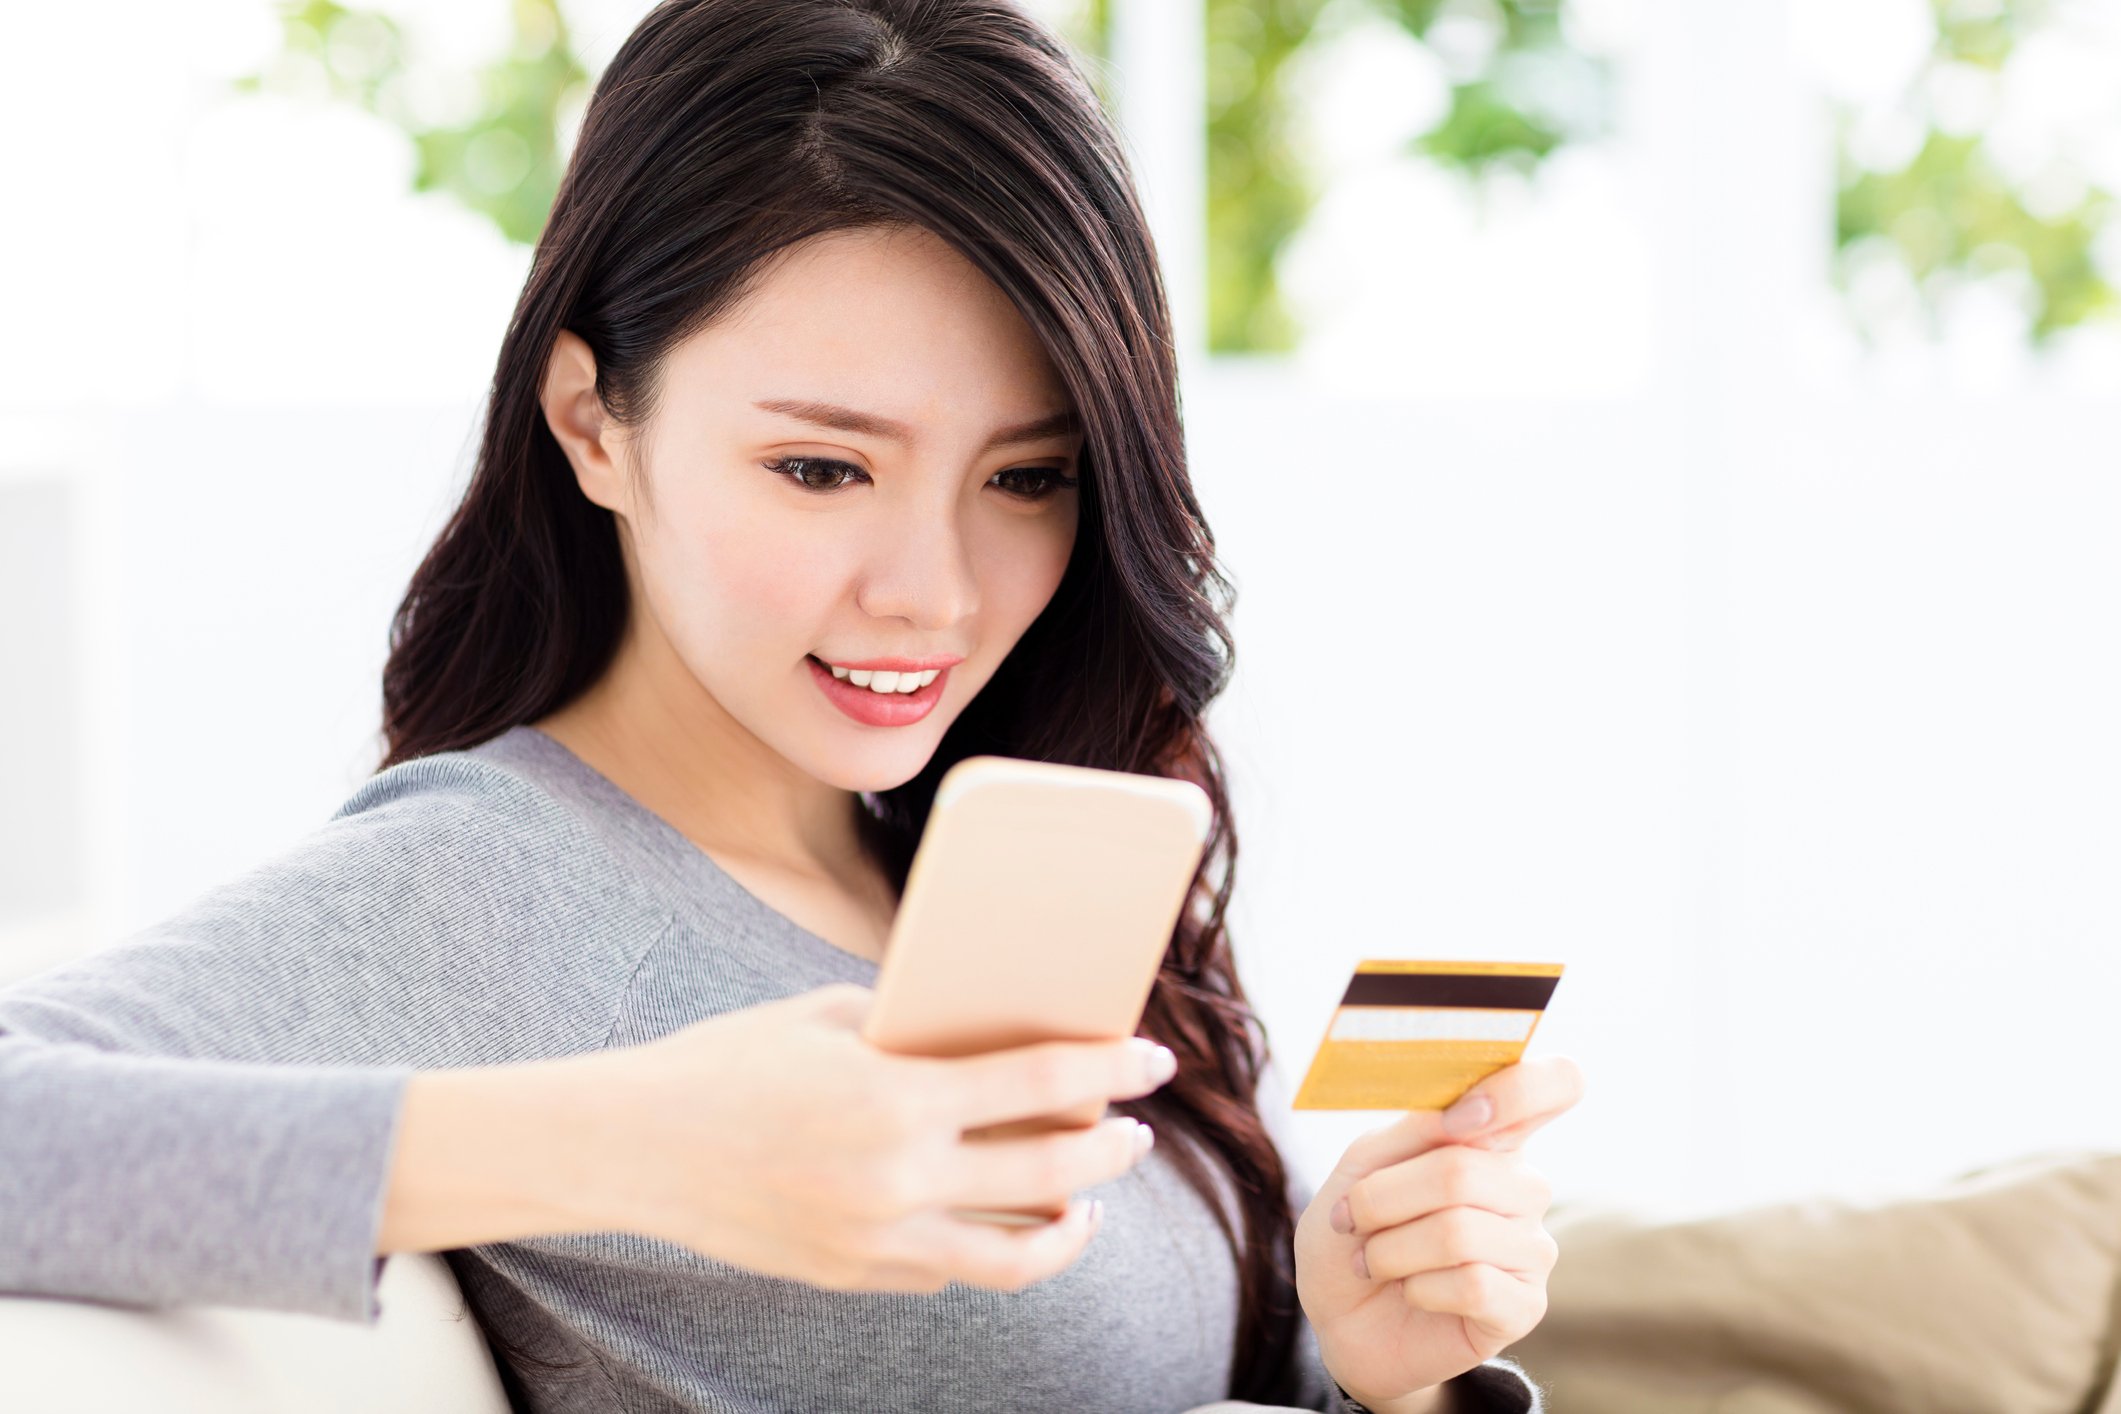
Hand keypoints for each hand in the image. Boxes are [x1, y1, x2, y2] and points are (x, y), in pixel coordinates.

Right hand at [573, 982, 1175, 1292]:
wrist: (634, 1146)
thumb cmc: (730, 1062)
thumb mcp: (828, 1017)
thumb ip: (915, 1026)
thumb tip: (998, 1026)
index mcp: (895, 1096)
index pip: (1041, 1081)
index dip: (1111, 1070)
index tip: (1153, 1061)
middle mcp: (896, 1177)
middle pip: (1051, 1175)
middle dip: (1112, 1151)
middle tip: (1137, 1134)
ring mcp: (876, 1239)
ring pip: (1016, 1257)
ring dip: (1071, 1228)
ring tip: (1090, 1205)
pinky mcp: (854, 1275)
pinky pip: (950, 1270)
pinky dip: (992, 1247)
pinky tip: (1005, 1222)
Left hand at [1293, 1056, 1584, 1410]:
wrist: (1339, 1319)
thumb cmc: (1355, 1232)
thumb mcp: (1362, 1167)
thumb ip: (1412, 1131)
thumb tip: (1460, 1114)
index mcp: (1492, 1135)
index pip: (1557, 1082)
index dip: (1517, 1090)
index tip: (1458, 1119)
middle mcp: (1523, 1185)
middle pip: (1463, 1170)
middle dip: (1384, 1199)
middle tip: (1354, 1219)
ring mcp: (1531, 1247)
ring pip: (1458, 1232)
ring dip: (1391, 1249)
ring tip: (1374, 1261)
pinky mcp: (1525, 1305)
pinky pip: (1471, 1284)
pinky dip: (1418, 1289)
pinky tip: (1412, 1293)